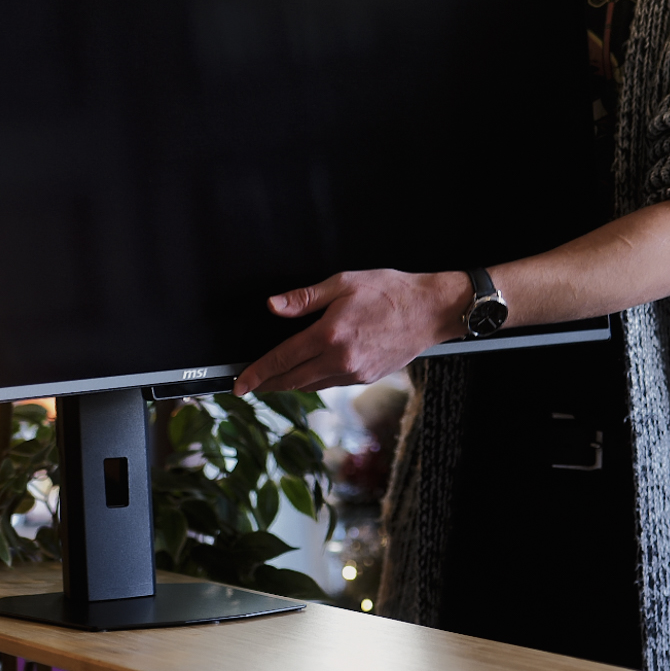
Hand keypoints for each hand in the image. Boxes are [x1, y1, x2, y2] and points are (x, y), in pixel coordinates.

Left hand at [233, 270, 469, 394]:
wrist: (430, 311)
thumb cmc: (390, 291)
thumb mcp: (343, 283)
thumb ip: (304, 298)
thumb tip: (273, 306)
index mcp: (330, 335)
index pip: (282, 359)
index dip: (257, 373)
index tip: (239, 384)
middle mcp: (340, 360)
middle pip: (292, 380)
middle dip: (267, 384)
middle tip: (248, 387)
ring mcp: (355, 373)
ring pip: (311, 385)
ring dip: (289, 385)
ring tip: (272, 382)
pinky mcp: (367, 377)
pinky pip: (331, 384)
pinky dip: (313, 381)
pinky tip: (306, 375)